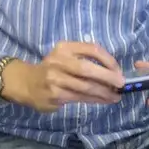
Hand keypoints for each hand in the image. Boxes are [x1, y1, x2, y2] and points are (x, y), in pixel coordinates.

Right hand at [3, 42, 124, 112]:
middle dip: (108, 77)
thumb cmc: (53, 69)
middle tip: (122, 84)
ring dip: (104, 92)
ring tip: (116, 96)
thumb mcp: (65, 57)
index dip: (109, 60)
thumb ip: (85, 60)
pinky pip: (80, 97)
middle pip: (88, 68)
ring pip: (85, 86)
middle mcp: (58, 61)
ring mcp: (55, 79)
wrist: (27, 83)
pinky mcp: (55, 94)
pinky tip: (104, 101)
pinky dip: (95, 100)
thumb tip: (114, 72)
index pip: (92, 49)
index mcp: (65, 48)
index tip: (119, 70)